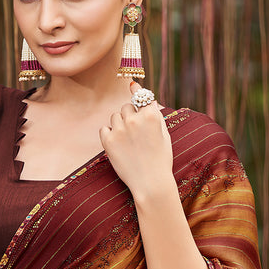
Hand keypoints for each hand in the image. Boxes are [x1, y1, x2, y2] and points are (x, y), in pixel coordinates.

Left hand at [99, 81, 173, 199]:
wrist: (150, 183)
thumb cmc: (160, 159)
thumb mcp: (164, 134)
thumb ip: (154, 113)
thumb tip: (144, 95)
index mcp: (151, 116)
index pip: (140, 96)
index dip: (136, 92)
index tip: (131, 85)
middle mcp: (135, 119)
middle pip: (126, 107)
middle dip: (129, 116)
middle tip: (135, 134)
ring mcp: (120, 130)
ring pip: (115, 117)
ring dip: (119, 125)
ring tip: (128, 142)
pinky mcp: (108, 141)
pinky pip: (104, 129)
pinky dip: (109, 135)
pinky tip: (118, 146)